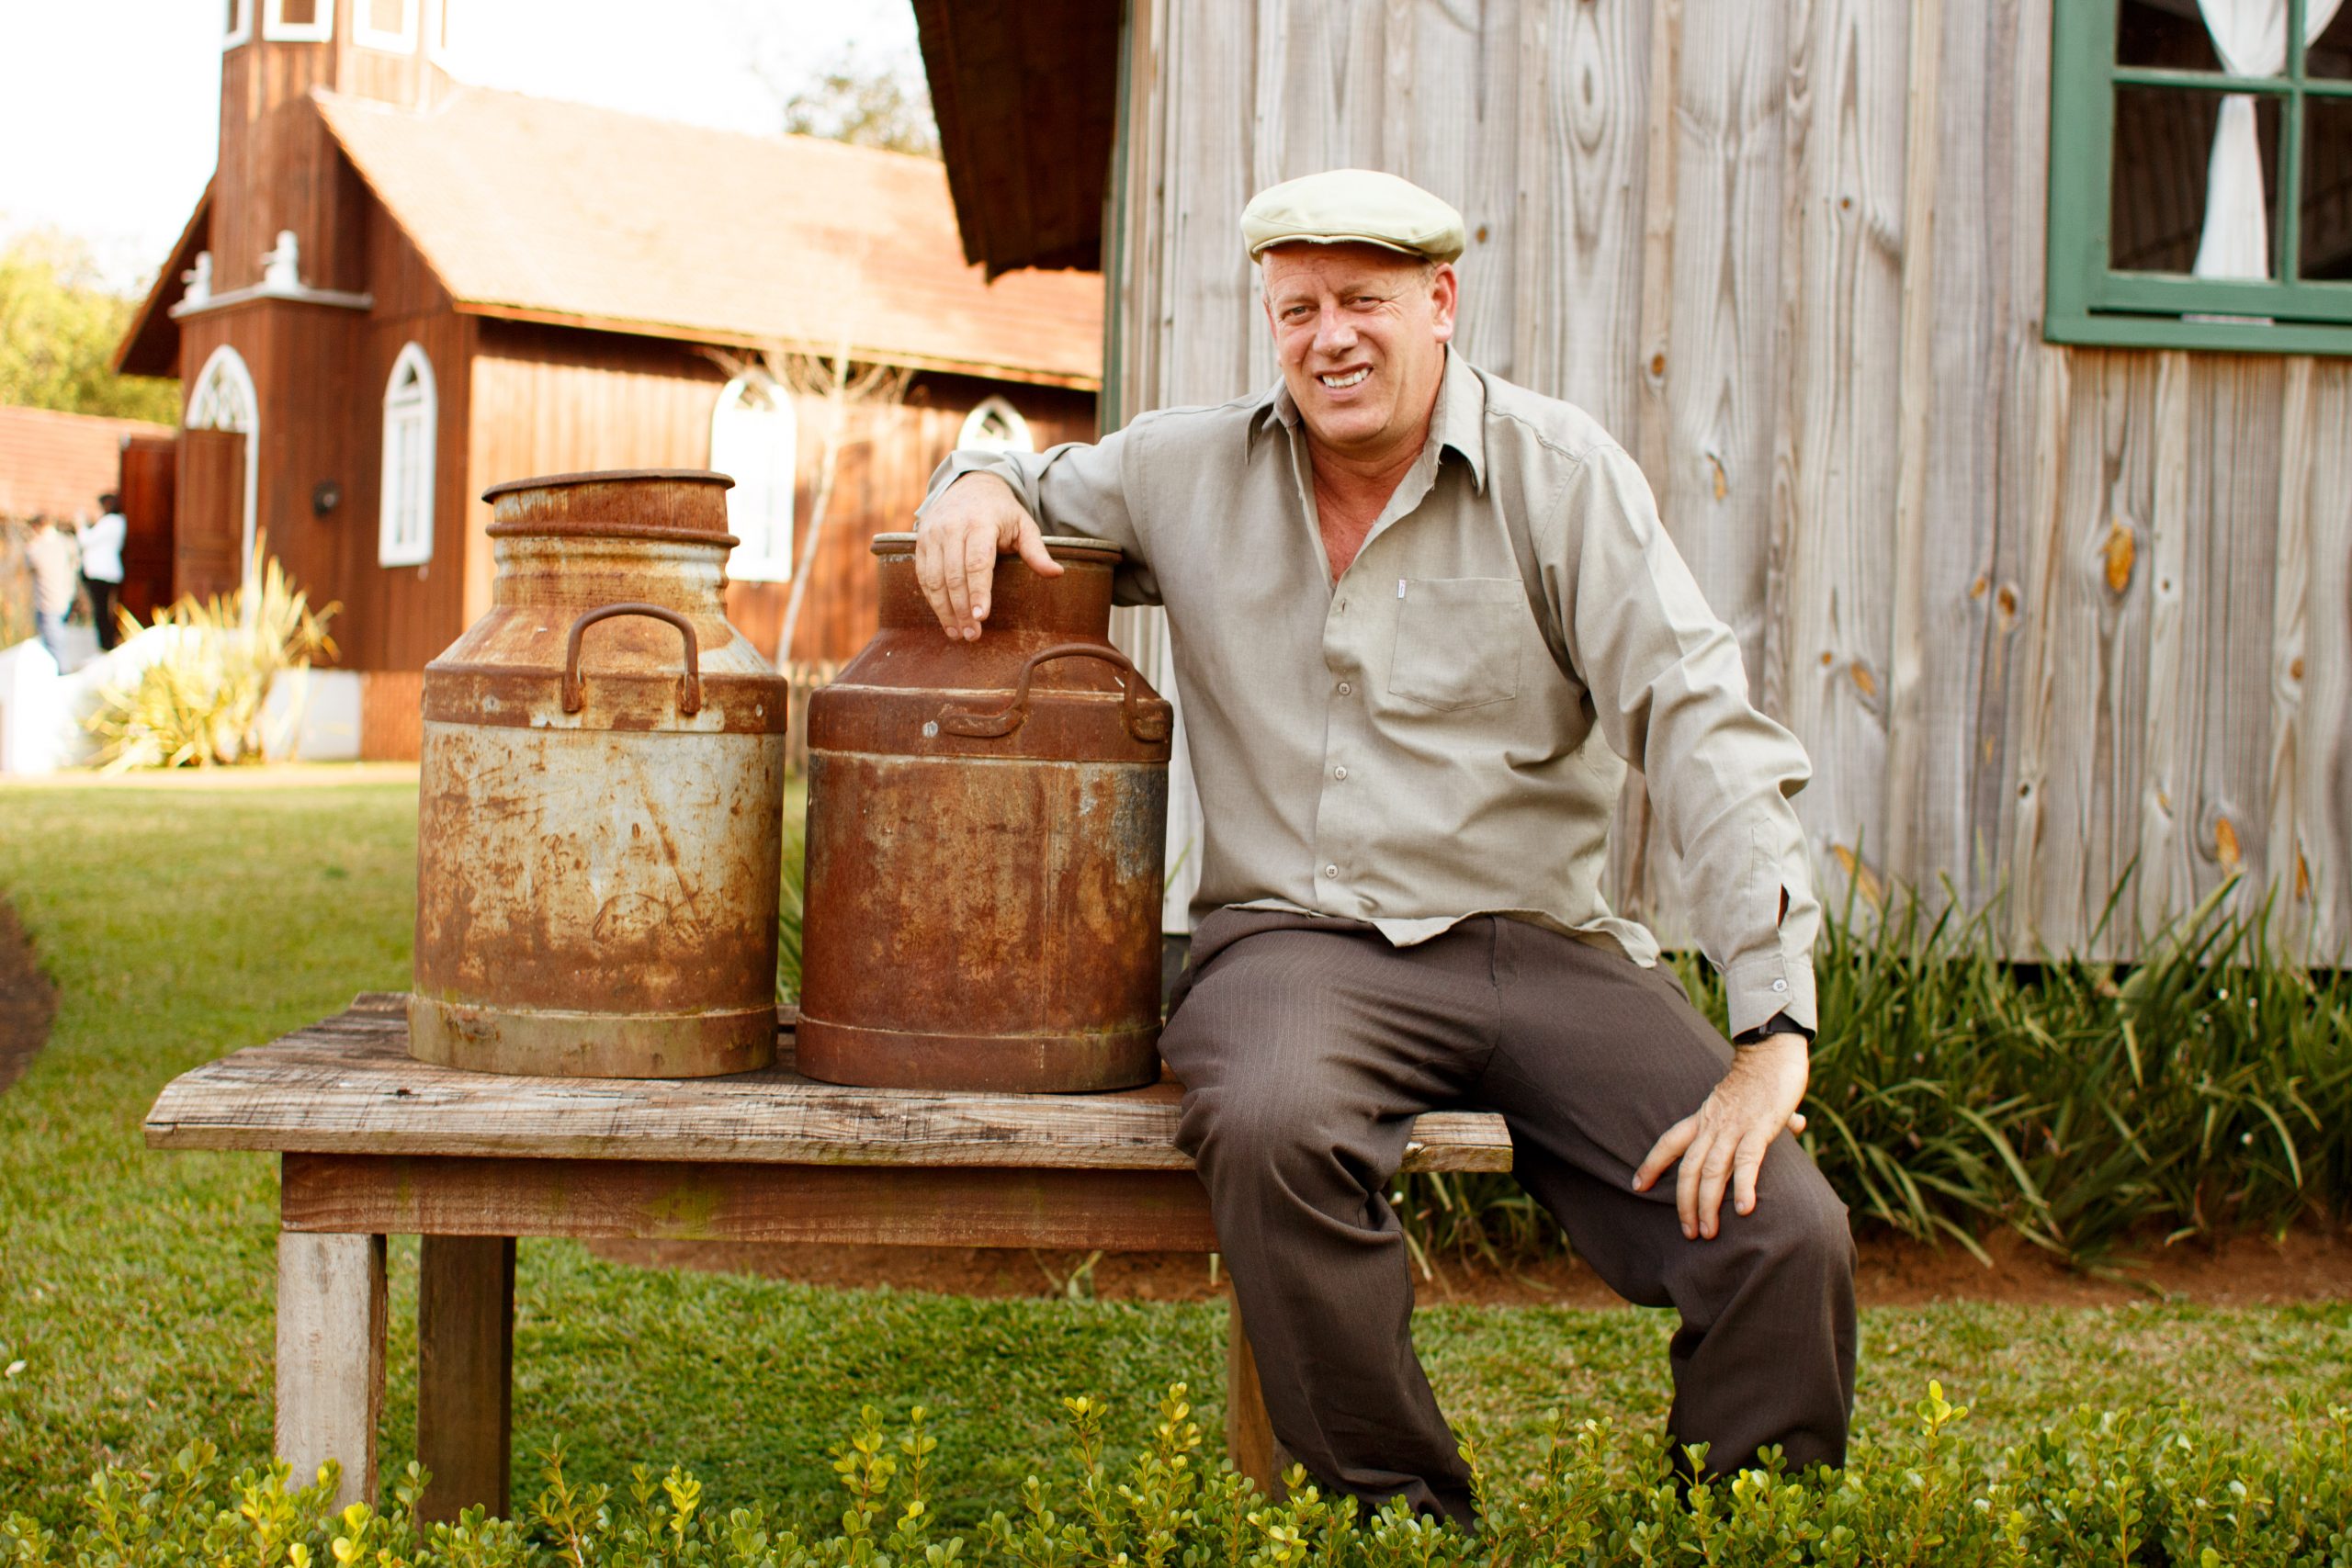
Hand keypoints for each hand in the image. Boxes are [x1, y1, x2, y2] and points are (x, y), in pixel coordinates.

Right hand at [912, 472, 1061, 639]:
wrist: (969, 484)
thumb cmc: (1001, 511)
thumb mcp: (1024, 525)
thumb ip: (1037, 552)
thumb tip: (1057, 574)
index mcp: (980, 523)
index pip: (977, 563)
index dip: (978, 592)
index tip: (982, 617)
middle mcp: (951, 527)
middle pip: (954, 575)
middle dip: (962, 610)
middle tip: (973, 635)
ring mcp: (932, 534)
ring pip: (934, 579)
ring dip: (945, 610)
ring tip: (958, 634)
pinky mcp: (920, 541)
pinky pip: (923, 575)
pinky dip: (932, 600)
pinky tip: (945, 618)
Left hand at [1629, 1033, 1810, 1240]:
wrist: (1773, 1050)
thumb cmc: (1766, 1076)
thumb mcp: (1753, 1101)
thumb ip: (1768, 1119)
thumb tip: (1797, 1125)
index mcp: (1704, 1117)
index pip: (1669, 1141)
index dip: (1652, 1164)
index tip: (1637, 1186)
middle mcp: (1713, 1124)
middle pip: (1689, 1167)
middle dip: (1685, 1202)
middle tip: (1687, 1233)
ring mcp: (1734, 1126)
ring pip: (1712, 1170)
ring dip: (1707, 1204)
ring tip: (1707, 1232)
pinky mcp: (1759, 1128)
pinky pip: (1747, 1161)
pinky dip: (1744, 1185)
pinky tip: (1744, 1210)